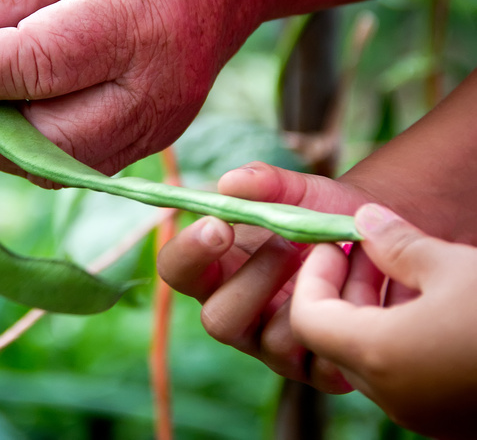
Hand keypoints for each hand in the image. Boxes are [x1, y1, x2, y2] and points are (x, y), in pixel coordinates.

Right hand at [157, 161, 378, 392]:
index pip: (178, 271)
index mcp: (218, 270)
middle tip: (287, 244)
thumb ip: (264, 182)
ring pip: (271, 344)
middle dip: (253, 279)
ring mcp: (277, 347)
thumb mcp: (297, 190)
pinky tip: (359, 285)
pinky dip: (344, 317)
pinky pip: (322, 363)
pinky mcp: (320, 370)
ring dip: (304, 294)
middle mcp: (240, 313)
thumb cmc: (320, 212)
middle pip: (216, 319)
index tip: (218, 223)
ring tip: (335, 256)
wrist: (375, 237)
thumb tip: (229, 183)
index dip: (188, 252)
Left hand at [291, 204, 476, 438]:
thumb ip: (396, 243)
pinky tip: (430, 296)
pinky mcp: (447, 416)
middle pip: (334, 335)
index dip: (313, 275)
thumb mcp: (452, 265)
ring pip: (367, 352)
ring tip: (404, 263)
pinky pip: (401, 369)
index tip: (336, 242)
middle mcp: (392, 394)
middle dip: (345, 284)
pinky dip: (398, 330)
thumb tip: (366, 219)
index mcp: (380, 356)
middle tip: (371, 245)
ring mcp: (420, 412)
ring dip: (373, 305)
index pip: (307, 318)